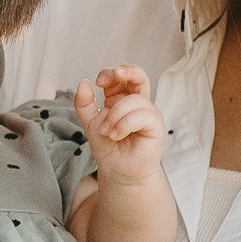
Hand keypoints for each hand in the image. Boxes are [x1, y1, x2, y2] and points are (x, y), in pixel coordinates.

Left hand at [74, 64, 165, 186]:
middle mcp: (138, 103)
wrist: (117, 170)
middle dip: (127, 71)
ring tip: (107, 131)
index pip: (121, 76)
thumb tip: (84, 82)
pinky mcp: (156, 126)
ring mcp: (149, 113)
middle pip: (140, 76)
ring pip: (135, 99)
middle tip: (112, 75)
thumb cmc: (108, 146)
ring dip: (115, 115)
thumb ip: (85, 104)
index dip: (110, 73)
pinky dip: (124, 124)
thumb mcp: (90, 122)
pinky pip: (142, 115)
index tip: (97, 82)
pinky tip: (116, 135)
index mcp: (122, 98)